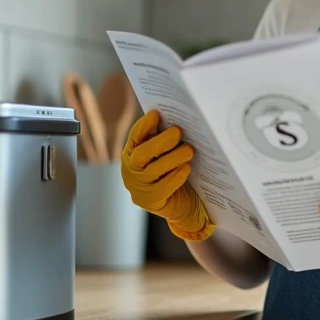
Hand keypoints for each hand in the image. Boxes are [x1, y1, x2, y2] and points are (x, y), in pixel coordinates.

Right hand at [120, 110, 214, 240]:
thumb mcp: (167, 154)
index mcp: (132, 153)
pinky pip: (163, 188)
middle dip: (160, 141)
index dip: (144, 126)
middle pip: (141, 154)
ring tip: (189, 150)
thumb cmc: (174, 173)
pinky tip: (187, 168)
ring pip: (153, 171)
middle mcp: (130, 170)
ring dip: (173, 158)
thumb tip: (176, 120)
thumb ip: (166, 140)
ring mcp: (138, 188)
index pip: (135, 137)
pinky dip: (175, 177)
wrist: (183, 205)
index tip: (156, 114)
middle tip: (177, 131)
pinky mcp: (150, 202)